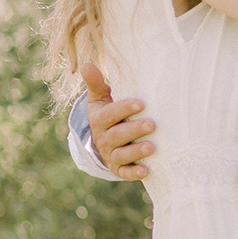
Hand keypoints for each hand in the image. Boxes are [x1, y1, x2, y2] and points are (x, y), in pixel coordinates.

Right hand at [82, 62, 155, 180]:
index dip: (124, 109)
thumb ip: (95, 83)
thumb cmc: (107, 113)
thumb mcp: (99, 99)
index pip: (110, 114)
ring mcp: (110, 154)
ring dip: (136, 152)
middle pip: (117, 135)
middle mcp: (104, 138)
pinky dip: (134, 173)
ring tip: (152, 147)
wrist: (102, 139)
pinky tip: (147, 170)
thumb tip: (86, 65)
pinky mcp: (118, 168)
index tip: (141, 103)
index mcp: (100, 119)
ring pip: (122, 155)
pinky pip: (124, 172)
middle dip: (134, 130)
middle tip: (152, 124)